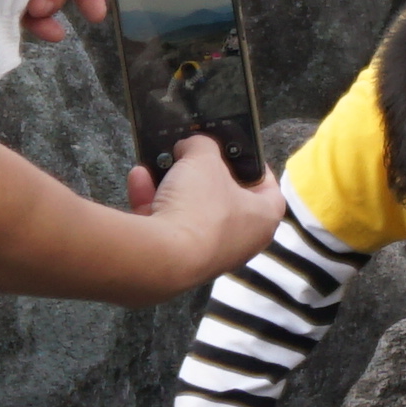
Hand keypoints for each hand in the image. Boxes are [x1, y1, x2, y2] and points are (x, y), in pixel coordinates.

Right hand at [121, 143, 284, 282]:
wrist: (161, 258)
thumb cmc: (199, 209)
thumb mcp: (203, 158)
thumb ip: (202, 145)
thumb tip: (193, 144)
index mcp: (263, 218)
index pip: (267, 186)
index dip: (252, 163)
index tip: (234, 149)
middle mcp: (240, 242)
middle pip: (221, 198)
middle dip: (200, 173)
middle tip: (189, 154)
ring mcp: (206, 254)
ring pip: (188, 211)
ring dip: (169, 185)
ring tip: (157, 161)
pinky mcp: (175, 262)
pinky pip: (165, 226)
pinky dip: (151, 203)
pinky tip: (138, 180)